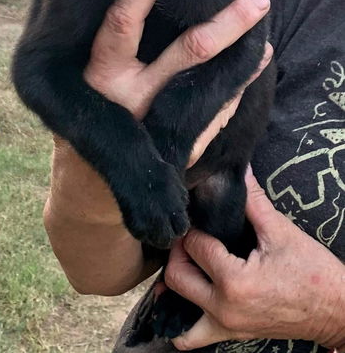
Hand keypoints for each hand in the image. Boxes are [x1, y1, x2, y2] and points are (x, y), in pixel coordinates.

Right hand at [84, 0, 272, 166]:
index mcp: (102, 74)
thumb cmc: (91, 110)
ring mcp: (160, 125)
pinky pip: (218, 112)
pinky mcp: (180, 147)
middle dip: (228, 22)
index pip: (123, 21)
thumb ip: (108, 41)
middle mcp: (133, 98)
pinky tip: (253, 65)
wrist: (91, 179)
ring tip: (264, 30)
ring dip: (244, 55)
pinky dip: (237, 86)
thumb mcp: (85, 75)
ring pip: (214, 82)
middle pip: (189, 51)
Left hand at [165, 168, 344, 350]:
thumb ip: (253, 200)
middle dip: (180, 250)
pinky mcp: (231, 334)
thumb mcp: (281, 232)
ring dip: (177, 281)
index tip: (201, 215)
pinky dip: (183, 319)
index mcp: (234, 282)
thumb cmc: (313, 272)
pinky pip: (192, 335)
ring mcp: (225, 326)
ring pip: (177, 304)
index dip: (195, 226)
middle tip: (193, 234)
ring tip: (192, 261)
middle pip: (177, 275)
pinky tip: (189, 295)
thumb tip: (240, 169)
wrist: (336, 310)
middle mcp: (223, 308)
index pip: (195, 245)